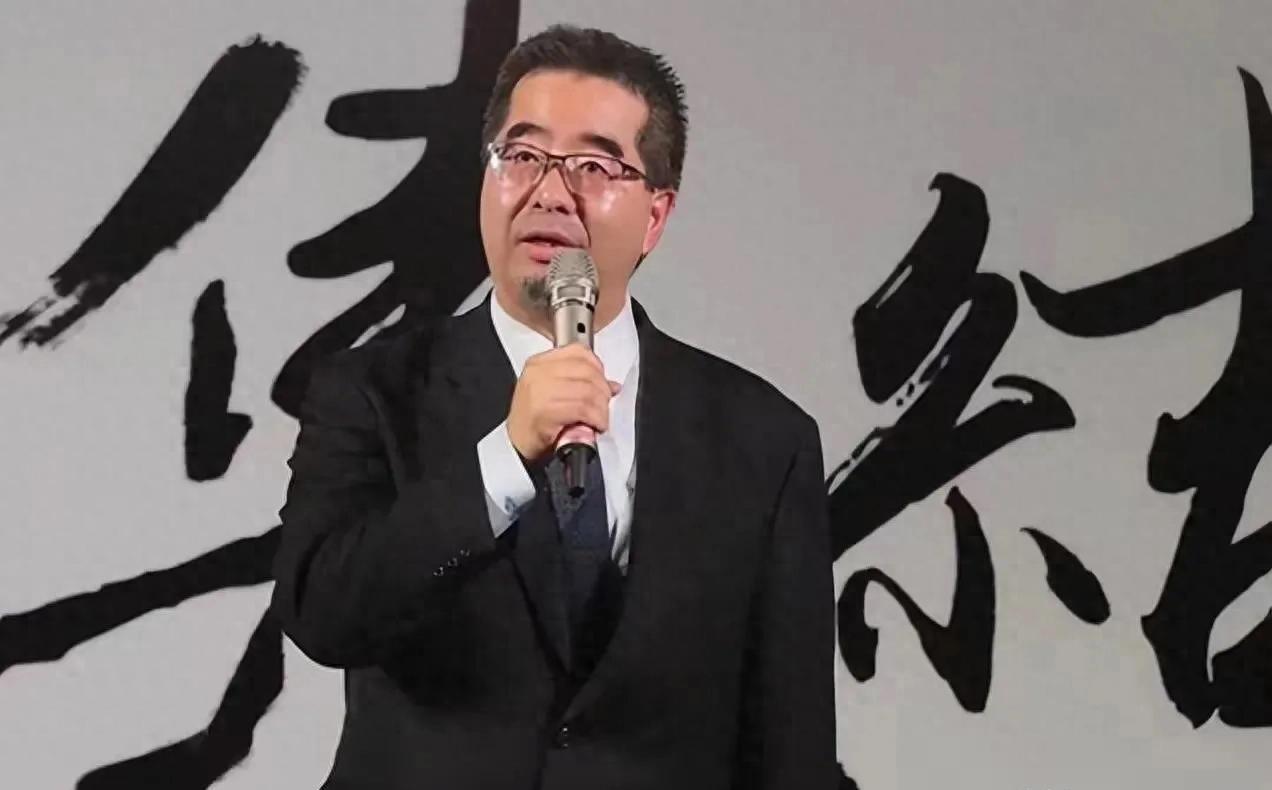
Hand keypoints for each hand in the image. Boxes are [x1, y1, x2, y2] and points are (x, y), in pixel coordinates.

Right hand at [506, 343, 620, 463]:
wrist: (516, 445)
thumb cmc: (534, 421)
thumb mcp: (553, 393)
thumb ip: (580, 383)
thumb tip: (610, 385)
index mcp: (538, 364)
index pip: (578, 352)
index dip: (598, 368)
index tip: (602, 383)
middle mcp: (538, 373)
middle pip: (587, 371)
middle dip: (603, 390)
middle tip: (604, 405)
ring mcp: (540, 391)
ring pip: (588, 390)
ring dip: (601, 407)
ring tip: (600, 418)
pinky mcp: (545, 411)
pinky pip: (583, 408)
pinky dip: (596, 418)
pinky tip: (596, 425)